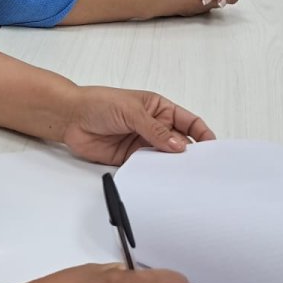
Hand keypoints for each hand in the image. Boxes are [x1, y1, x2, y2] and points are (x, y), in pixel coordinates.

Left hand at [55, 85, 214, 164]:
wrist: (71, 117)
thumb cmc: (99, 103)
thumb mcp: (132, 111)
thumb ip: (155, 130)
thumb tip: (179, 146)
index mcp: (160, 109)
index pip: (189, 122)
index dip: (202, 134)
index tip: (212, 147)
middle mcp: (154, 127)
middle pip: (180, 143)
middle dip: (189, 154)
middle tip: (198, 167)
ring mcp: (142, 143)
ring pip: (164, 158)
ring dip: (171, 166)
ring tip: (182, 176)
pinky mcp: (129, 158)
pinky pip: (147, 168)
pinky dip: (154, 174)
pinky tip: (159, 179)